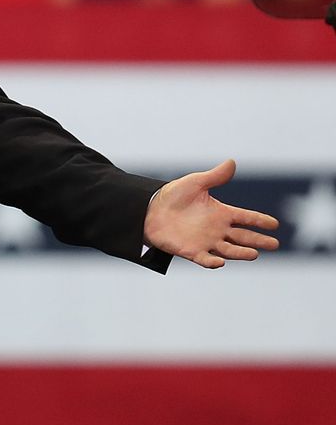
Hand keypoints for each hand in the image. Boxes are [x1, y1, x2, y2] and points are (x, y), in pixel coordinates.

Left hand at [143, 160, 279, 267]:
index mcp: (221, 213)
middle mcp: (217, 229)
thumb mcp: (195, 183)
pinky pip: (204, 259)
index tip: (275, 224)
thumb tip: (231, 162)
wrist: (150, 209)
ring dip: (241, 253)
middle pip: (243, 236)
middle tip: (274, 244)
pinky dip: (212, 262)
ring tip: (254, 254)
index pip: (246, 217)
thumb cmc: (173, 196)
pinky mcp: (191, 251)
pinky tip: (220, 262)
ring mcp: (206, 242)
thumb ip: (214, 176)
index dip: (260, 220)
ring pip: (229, 250)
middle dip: (259, 240)